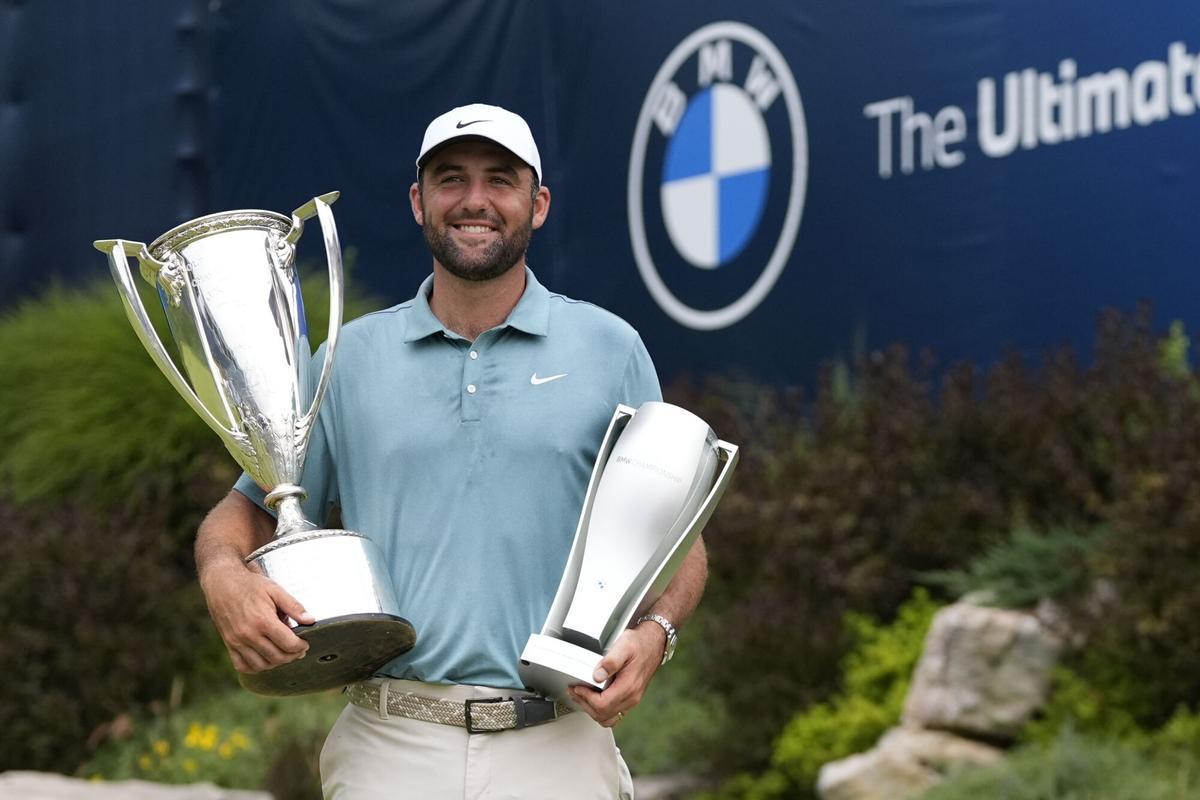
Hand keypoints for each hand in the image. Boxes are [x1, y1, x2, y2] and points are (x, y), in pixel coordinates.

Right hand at [200, 560, 314, 673]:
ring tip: (284, 653)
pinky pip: (243, 666)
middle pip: (277, 657)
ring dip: (276, 663)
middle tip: (298, 650)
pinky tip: (265, 658)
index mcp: (263, 620)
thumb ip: (294, 607)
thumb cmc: (250, 585)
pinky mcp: (228, 644)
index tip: (305, 643)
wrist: (222, 582)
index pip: (288, 644)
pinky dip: (256, 667)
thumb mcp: (275, 590)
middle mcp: (248, 634)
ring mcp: (237, 642)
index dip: (301, 646)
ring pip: (262, 665)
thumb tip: (311, 621)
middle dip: (292, 656)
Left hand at [568, 623, 665, 726]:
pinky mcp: (630, 698)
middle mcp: (631, 697)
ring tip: (581, 696)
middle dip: (585, 704)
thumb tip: (597, 676)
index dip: (586, 698)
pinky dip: (600, 710)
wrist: (654, 643)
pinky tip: (593, 698)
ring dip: (591, 710)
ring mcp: (631, 700)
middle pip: (603, 715)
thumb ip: (610, 661)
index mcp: (628, 687)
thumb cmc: (640, 644)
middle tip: (574, 692)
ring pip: (608, 719)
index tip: (577, 687)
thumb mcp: (624, 646)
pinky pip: (613, 714)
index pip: (602, 705)